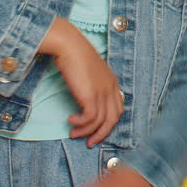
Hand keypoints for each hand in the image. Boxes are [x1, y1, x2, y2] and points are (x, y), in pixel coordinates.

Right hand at [40, 17, 123, 146]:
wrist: (69, 45)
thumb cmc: (74, 55)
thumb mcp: (88, 71)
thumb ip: (91, 84)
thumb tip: (84, 100)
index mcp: (112, 82)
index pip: (117, 108)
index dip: (108, 123)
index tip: (96, 130)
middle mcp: (110, 88)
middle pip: (113, 119)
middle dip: (102, 134)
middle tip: (89, 142)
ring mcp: (102, 92)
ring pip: (100, 122)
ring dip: (86, 131)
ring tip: (74, 133)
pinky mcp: (91, 95)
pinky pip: (90, 118)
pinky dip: (81, 124)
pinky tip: (71, 121)